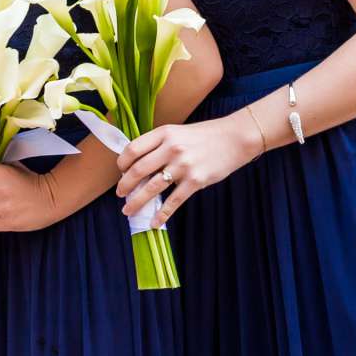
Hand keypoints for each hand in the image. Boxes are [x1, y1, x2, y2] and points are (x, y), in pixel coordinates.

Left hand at [116, 112, 260, 224]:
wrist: (236, 138)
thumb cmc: (205, 136)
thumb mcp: (178, 132)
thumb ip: (159, 145)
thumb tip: (137, 165)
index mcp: (164, 133)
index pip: (132, 149)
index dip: (122, 163)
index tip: (121, 171)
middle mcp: (171, 148)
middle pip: (138, 170)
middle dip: (125, 185)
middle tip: (120, 194)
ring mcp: (183, 165)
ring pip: (151, 188)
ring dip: (136, 202)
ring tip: (128, 210)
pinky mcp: (195, 181)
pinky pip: (173, 201)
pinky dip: (161, 214)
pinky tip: (154, 222)